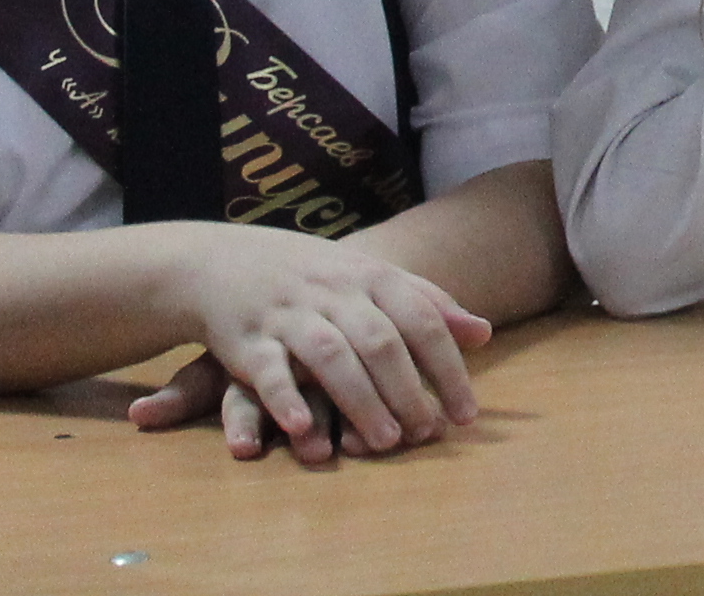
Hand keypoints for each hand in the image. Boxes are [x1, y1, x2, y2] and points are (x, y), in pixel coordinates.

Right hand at [134, 224, 490, 464]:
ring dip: (361, 400)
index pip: (420, 319)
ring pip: (331, 356)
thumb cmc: (311, 275)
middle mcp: (333, 292)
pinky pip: (268, 369)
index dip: (448, 366)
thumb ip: (423, 301)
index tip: (467, 414)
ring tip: (386, 442)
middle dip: (407, 390)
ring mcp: (289, 314)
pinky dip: (285, 398)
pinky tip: (302, 426)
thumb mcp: (368, 276)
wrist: (220, 260)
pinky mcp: (247, 340)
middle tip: (427, 434)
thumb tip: (484, 333)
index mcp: (369, 276)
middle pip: (380, 341)